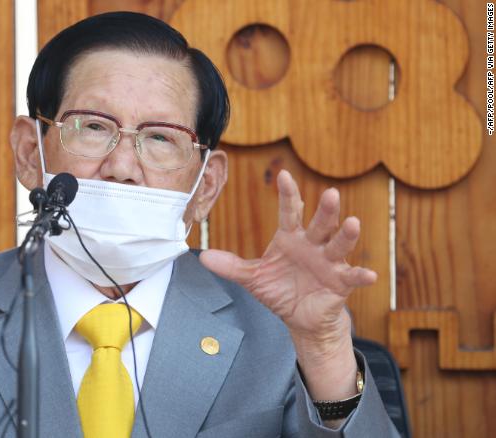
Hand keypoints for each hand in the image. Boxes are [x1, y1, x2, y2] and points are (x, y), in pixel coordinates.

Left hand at [200, 169, 375, 348]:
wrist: (299, 317)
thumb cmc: (279, 290)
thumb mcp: (253, 278)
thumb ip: (231, 266)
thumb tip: (203, 256)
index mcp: (291, 238)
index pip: (290, 212)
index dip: (288, 194)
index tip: (284, 175)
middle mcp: (313, 245)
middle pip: (320, 223)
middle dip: (325, 210)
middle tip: (330, 193)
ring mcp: (329, 262)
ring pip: (339, 244)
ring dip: (346, 234)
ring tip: (352, 222)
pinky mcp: (340, 282)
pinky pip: (352, 276)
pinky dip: (360, 275)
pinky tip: (369, 274)